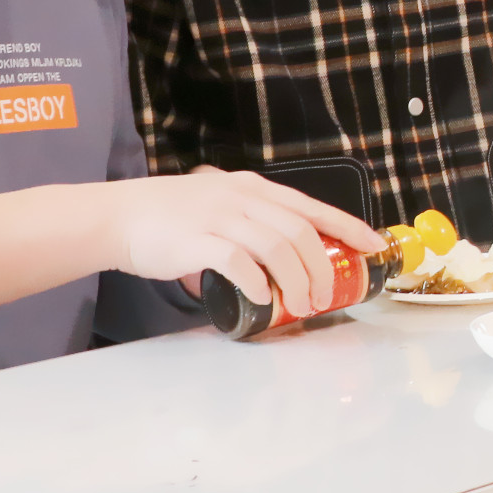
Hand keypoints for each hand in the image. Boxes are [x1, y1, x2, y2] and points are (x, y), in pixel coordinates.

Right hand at [110, 168, 383, 314]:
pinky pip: (239, 263)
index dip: (348, 226)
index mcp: (252, 188)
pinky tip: (263, 299)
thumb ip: (250, 222)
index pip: (312, 207)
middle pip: (301, 232)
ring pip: (278, 248)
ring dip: (298, 281)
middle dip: (323, 268)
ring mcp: (220, 217)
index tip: (373, 246)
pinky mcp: (197, 241)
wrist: (118, 216)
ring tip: (303, 305)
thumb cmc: (169, 216)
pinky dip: (258, 284)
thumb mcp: (220, 203)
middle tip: (327, 297)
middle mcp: (241, 198)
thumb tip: (277, 263)